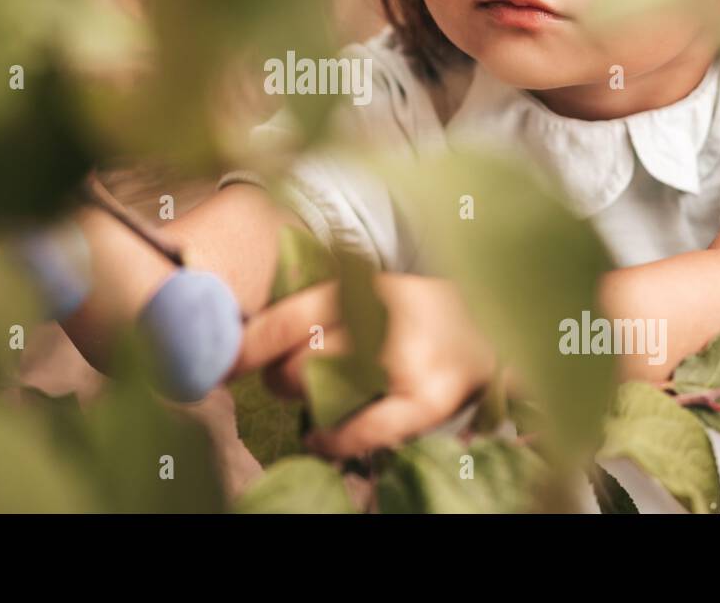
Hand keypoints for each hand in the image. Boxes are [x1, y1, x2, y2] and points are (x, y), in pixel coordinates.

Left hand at [226, 272, 497, 458]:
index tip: (222, 361)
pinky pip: (365, 429)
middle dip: (280, 376)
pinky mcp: (430, 397)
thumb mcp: (366, 281)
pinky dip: (335, 439)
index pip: (286, 317)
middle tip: (285, 376)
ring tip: (314, 395)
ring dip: (306, 400)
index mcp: (361, 279)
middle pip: (299, 361)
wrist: (497, 315)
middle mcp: (383, 314)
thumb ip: (319, 296)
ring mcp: (407, 357)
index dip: (245, 346)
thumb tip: (245, 328)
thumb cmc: (416, 303)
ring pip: (323, 391)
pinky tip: (320, 440)